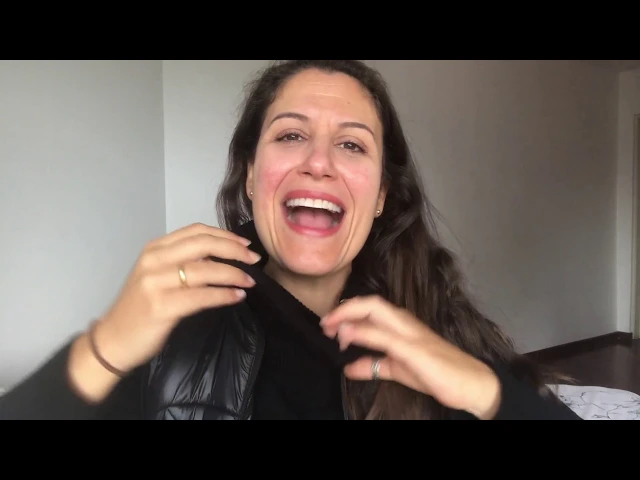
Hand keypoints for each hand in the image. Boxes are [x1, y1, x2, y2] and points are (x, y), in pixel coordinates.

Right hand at [90, 223, 260, 373]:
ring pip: (204, 270)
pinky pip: (201, 296)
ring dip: (233, 274)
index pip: (195, 231)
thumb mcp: (157, 276)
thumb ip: (182, 261)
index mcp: (154, 249)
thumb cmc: (139, 309)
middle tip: (254, 259)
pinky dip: (223, 295)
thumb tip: (220, 256)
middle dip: (234, 250)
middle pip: (203, 245)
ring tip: (250, 281)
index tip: (245, 244)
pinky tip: (237, 297)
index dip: (224, 235)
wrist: (113, 340)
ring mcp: (155, 283)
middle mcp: (153, 260)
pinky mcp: (161, 306)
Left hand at [320, 295, 501, 419]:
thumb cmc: (437, 372)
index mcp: (401, 324)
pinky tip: (349, 338)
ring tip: (330, 328)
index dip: (347, 311)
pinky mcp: (415, 349)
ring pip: (375, 312)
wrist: (470, 383)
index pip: (370, 307)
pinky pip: (385, 337)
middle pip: (370, 303)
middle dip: (344, 309)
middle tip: (324, 323)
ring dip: (348, 318)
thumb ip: (373, 365)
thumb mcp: (397, 369)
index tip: (328, 324)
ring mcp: (410, 333)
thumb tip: (348, 368)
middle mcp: (404, 322)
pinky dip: (364, 334)